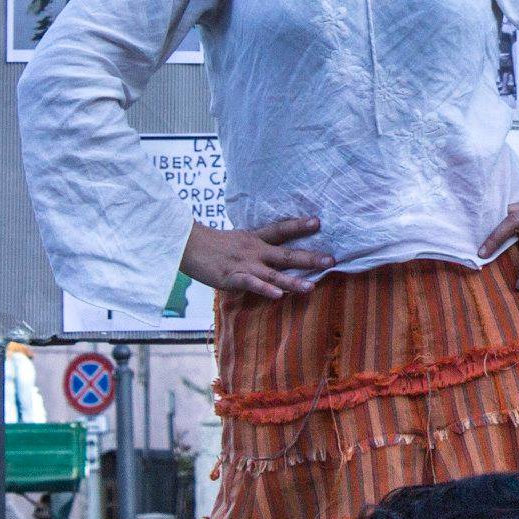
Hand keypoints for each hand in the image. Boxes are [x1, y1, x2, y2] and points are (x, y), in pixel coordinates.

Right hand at [179, 217, 332, 298]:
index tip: (318, 222)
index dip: (299, 226)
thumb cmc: (214, 245)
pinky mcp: (232, 277)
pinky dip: (265, 290)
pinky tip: (278, 296)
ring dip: (293, 281)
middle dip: (310, 258)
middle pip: (287, 254)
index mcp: (256, 239)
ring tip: (312, 287)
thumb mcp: (240, 240)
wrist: (186, 245)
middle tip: (332, 259)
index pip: (281, 230)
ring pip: (274, 274)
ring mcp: (245, 264)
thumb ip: (258, 246)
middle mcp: (255, 250)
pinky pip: (251, 284)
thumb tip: (276, 252)